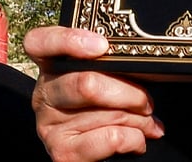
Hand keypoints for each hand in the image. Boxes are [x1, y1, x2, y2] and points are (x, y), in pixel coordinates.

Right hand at [24, 26, 163, 161]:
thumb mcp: (110, 76)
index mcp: (54, 65)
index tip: (102, 46)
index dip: (69, 41)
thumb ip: (117, 63)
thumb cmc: (110, 104)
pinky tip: (137, 140)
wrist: (98, 150)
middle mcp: (45, 92)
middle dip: (131, 94)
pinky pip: (110, 138)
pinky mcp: (63, 152)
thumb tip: (151, 64)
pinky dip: (134, 138)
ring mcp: (49, 124)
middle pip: (87, 84)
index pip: (40, 42)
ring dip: (139, 120)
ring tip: (147, 123)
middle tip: (146, 102)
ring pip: (106, 113)